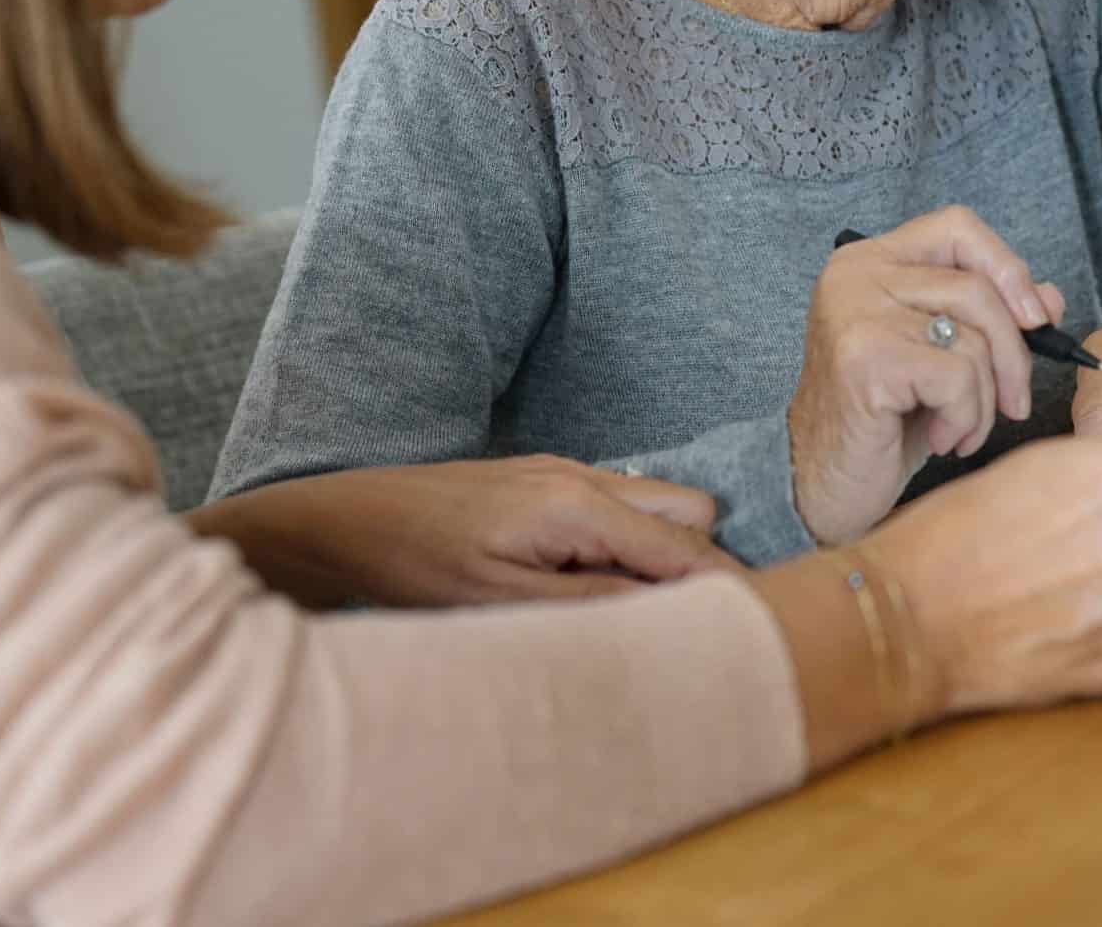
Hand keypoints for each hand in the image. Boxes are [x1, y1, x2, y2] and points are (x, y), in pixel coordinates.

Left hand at [189, 456, 740, 608]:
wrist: (347, 522)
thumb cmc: (416, 568)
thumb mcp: (504, 606)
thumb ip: (596, 604)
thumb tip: (676, 616)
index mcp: (576, 506)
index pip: (685, 546)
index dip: (727, 589)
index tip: (754, 632)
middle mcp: (581, 475)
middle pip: (692, 509)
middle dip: (700, 563)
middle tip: (682, 624)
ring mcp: (563, 470)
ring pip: (658, 499)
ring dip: (664, 549)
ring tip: (636, 607)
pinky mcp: (543, 477)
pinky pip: (619, 499)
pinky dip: (629, 537)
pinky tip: (596, 579)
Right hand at [787, 206, 1066, 546]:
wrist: (819, 484)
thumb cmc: (879, 422)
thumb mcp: (940, 360)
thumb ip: (988, 319)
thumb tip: (1048, 298)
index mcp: (870, 262)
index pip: (956, 228)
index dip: (1007, 267)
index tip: (1035, 319)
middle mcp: (856, 275)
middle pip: (977, 287)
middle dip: (1015, 355)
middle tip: (1013, 403)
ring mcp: (856, 312)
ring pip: (973, 337)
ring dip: (985, 399)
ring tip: (959, 429)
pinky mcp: (866, 357)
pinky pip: (957, 376)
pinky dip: (965, 417)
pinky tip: (941, 439)